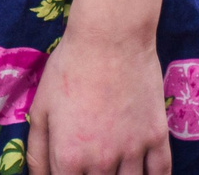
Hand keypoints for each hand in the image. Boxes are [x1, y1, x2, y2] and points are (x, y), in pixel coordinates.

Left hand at [28, 23, 169, 174]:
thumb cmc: (69, 68)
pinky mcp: (157, 136)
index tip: (70, 171)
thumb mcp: (40, 108)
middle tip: (93, 167)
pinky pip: (161, 173)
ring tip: (113, 169)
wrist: (110, 38)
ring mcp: (133, 151)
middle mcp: (102, 162)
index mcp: (69, 157)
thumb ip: (37, 152)